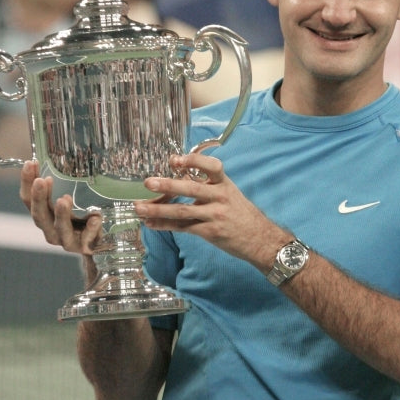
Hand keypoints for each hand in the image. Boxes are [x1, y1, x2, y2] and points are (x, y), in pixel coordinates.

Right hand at [19, 160, 101, 254]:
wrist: (99, 244)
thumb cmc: (82, 217)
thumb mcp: (70, 198)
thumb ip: (63, 182)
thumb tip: (59, 153)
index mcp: (43, 216)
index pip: (28, 200)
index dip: (27, 182)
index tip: (31, 163)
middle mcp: (51, 230)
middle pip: (39, 216)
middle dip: (39, 198)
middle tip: (42, 180)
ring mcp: (68, 241)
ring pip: (60, 229)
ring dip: (61, 215)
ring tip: (64, 199)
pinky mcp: (85, 247)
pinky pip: (87, 239)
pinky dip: (90, 229)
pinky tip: (95, 218)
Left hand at [134, 152, 288, 270]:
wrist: (260, 239)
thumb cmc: (242, 214)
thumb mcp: (230, 193)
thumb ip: (207, 186)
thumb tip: (177, 177)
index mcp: (224, 184)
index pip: (212, 166)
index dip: (194, 161)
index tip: (176, 160)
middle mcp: (220, 197)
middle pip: (191, 189)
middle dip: (168, 185)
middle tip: (148, 182)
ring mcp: (215, 216)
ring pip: (183, 211)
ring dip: (158, 209)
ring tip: (139, 208)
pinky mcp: (210, 232)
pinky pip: (183, 228)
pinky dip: (165, 225)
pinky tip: (151, 223)